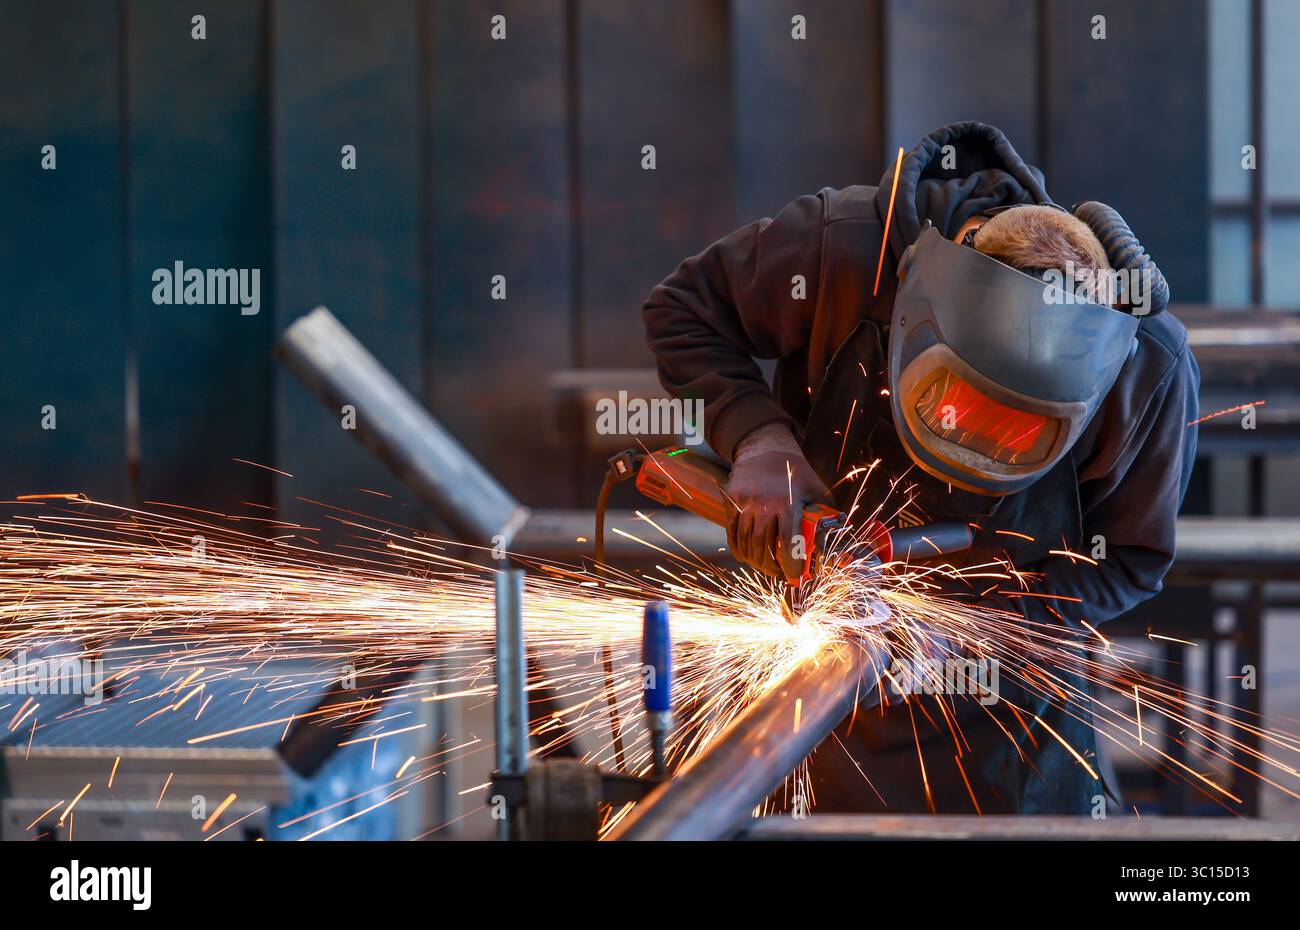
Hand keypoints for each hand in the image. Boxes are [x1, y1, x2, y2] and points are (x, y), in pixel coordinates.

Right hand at [723, 447, 832, 579]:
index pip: (788, 541)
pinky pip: (732, 531)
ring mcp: (745, 501)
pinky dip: (738, 548)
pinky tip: (745, 556)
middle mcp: (764, 503)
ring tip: (763, 566)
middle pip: (762, 546)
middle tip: (778, 573)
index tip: (793, 576)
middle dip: (769, 566)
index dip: (790, 564)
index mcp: (788, 502)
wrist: (765, 447)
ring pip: (746, 541)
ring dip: (754, 560)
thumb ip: (828, 518)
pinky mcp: (731, 499)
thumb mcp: (817, 490)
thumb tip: (839, 550)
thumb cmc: (796, 472)